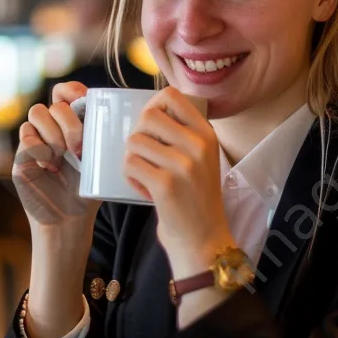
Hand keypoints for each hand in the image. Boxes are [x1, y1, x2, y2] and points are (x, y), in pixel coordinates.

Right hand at [12, 81, 100, 231]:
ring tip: (62, 158)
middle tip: (79, 150)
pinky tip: (49, 167)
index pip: (65, 91)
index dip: (72, 91)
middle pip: (54, 104)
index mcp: (71, 124)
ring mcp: (35, 140)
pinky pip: (26, 136)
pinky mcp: (21, 155)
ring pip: (37, 113)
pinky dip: (40, 149)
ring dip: (53, 134)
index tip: (84, 105)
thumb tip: (117, 118)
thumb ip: (102, 139)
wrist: (69, 221)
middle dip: (70, 124)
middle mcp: (51, 129)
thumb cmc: (88, 192)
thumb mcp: (101, 163)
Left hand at [123, 86, 234, 277]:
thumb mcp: (202, 158)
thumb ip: (183, 133)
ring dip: (133, 159)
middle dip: (138, 135)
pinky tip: (144, 188)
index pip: (172, 97)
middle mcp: (198, 145)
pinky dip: (131, 177)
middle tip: (145, 155)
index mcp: (207, 134)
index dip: (152, 106)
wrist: (203, 240)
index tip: (150, 125)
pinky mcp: (165, 185)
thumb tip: (150, 110)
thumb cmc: (196, 198)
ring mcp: (182, 165)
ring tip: (146, 175)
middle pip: (148, 117)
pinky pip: (130, 165)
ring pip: (134, 141)